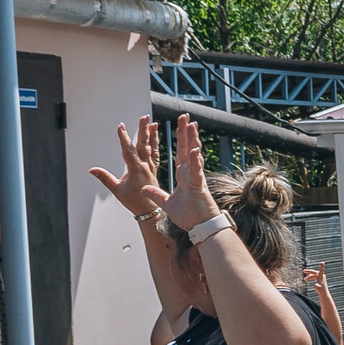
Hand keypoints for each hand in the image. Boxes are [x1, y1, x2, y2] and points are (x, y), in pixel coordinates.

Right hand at [88, 117, 164, 216]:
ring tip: (153, 123)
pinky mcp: (154, 170)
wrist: (150, 211)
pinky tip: (156, 136)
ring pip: (152, 148)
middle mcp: (145, 166)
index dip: (124, 138)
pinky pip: (156, 154)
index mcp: (136, 169)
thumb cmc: (134, 201)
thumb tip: (91, 169)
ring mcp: (151, 167)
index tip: (121, 126)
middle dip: (143, 130)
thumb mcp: (117, 190)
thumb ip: (105, 178)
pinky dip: (156, 144)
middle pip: (143, 145)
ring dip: (152, 135)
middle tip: (144, 117)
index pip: (128, 150)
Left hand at [160, 116, 221, 231]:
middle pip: (187, 148)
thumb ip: (156, 194)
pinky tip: (194, 149)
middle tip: (185, 116)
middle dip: (185, 132)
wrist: (199, 228)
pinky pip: (196, 171)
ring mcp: (194, 178)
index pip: (180, 153)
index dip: (179, 139)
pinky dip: (195, 161)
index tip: (179, 126)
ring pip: (193, 154)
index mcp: (183, 175)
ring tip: (191, 124)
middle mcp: (189, 173)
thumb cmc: (188, 216)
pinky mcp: (198, 186)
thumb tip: (145, 188)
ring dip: (192, 139)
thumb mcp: (166, 203)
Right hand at [302, 267, 326, 291]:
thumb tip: (315, 285)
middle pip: (314, 272)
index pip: (321, 270)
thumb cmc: (321, 291)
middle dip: (308, 271)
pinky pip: (313, 277)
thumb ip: (316, 286)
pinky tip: (306, 279)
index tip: (322, 262)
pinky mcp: (319, 279)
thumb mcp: (317, 288)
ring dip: (308, 276)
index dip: (321, 266)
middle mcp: (321, 276)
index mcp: (321, 277)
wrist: (323, 293)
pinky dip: (310, 277)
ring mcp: (320, 277)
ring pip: (313, 275)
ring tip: (304, 279)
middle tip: (303, 271)